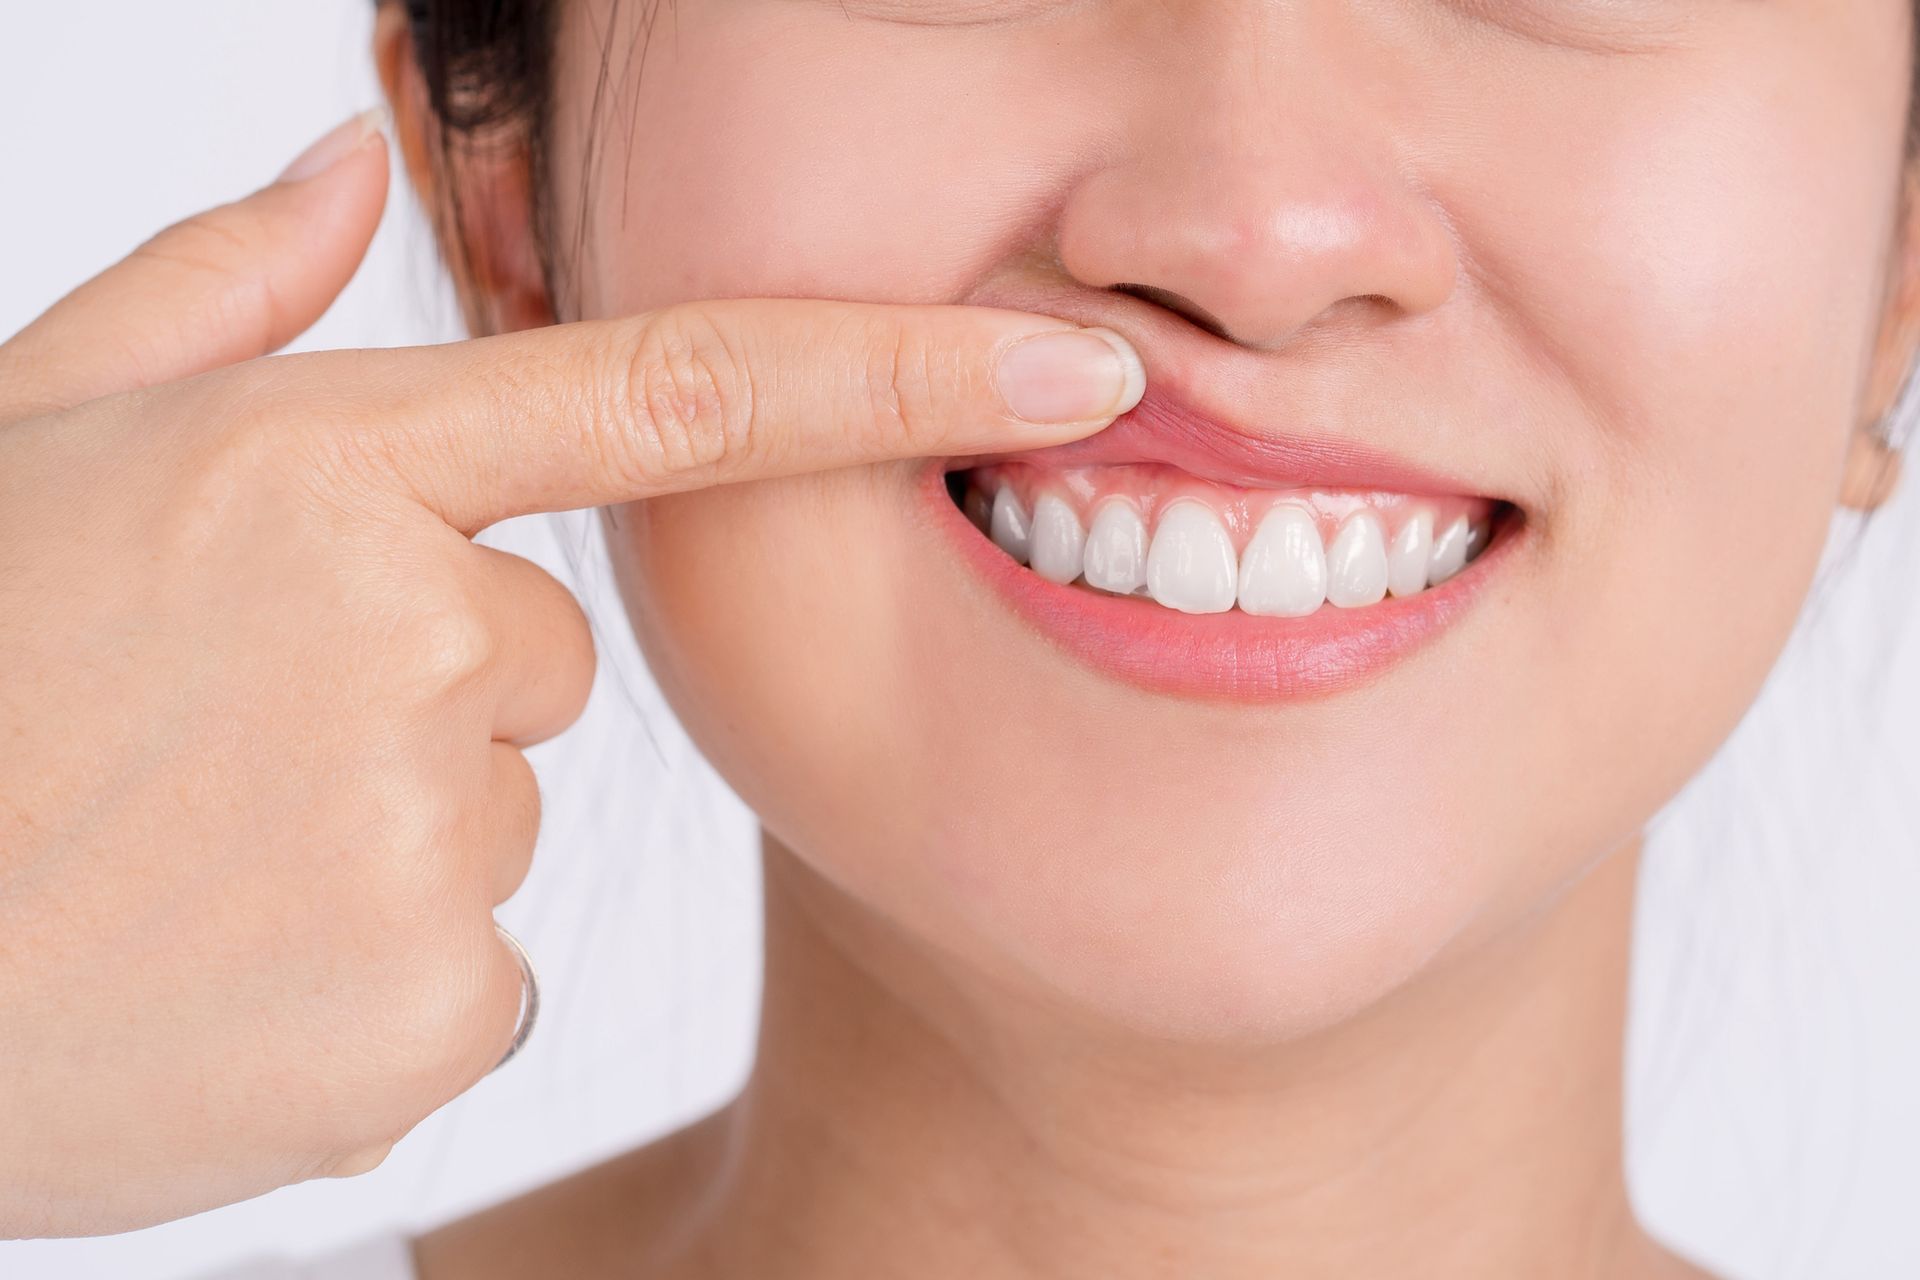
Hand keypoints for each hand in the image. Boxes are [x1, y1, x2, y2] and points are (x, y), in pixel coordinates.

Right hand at [0, 110, 1140, 1238]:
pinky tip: (230, 974)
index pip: (685, 392)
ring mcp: (429, 827)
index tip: (1077, 374)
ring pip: (502, 814)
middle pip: (541, 657)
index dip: (908, 370)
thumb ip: (219, 293)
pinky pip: (484, 969)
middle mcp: (409, 629)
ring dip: (377, 837)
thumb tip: (353, 161)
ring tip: (192, 860)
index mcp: (324, 466)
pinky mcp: (435, 1003)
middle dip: (417, 692)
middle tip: (213, 744)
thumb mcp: (34, 443)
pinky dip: (378, 980)